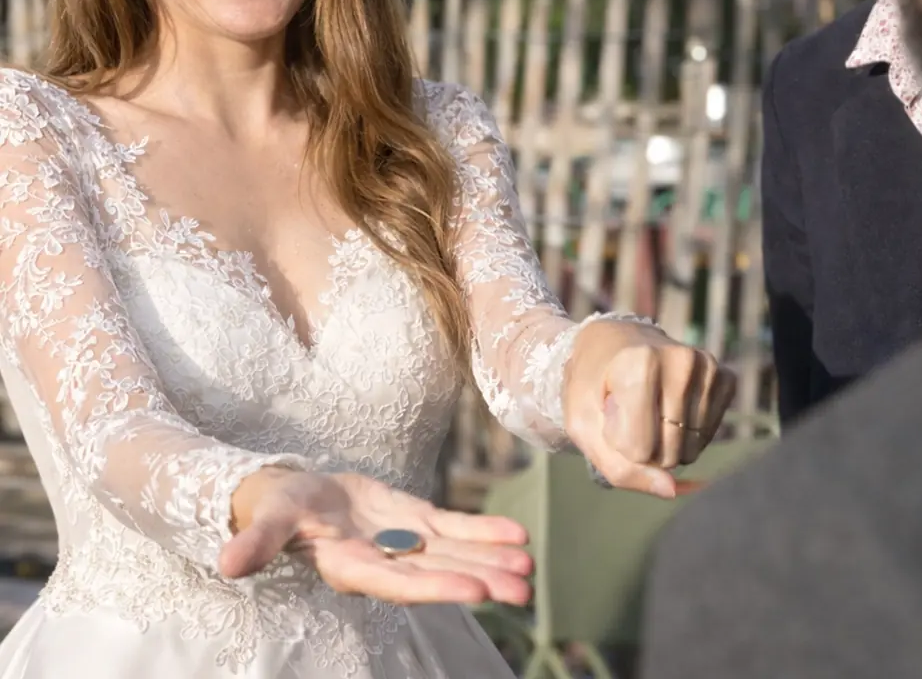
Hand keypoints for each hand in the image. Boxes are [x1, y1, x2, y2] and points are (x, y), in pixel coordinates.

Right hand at [221, 467, 532, 604]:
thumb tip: (226, 565)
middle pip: (438, 574)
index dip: (438, 588)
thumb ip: (256, 543)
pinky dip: (485, 532)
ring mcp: (403, 541)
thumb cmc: (277, 507)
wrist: (294, 493)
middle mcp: (385, 560)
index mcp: (352, 566)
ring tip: (531, 570)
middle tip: (524, 590)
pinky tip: (518, 538)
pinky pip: (454, 528)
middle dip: (480, 581)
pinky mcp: (413, 520)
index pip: (400, 582)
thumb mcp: (267, 519)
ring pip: (454, 555)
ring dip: (492, 561)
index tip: (477, 592)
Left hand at [562, 320, 735, 498]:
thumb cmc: (591, 384)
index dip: (617, 442)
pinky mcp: (724, 377)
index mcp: (640, 363)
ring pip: (691, 450)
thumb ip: (617, 466)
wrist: (612, 342)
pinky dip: (686, 434)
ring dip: (665, 443)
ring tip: (647, 408)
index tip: (608, 411)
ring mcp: (708, 367)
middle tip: (626, 410)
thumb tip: (670, 490)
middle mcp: (682, 361)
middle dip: (644, 446)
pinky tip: (669, 406)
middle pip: (669, 454)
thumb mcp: (581, 424)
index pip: (638, 450)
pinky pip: (708, 436)